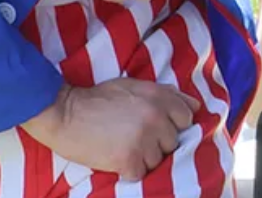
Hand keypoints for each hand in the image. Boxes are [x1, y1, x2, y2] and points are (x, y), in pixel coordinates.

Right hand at [21, 80, 198, 179]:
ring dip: (144, 159)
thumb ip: (167, 94)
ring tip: (125, 150)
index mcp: (161, 97)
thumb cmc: (100, 98)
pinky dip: (129, 172)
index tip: (159, 129)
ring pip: (158, 161)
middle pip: (173, 142)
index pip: (188, 118)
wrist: (66, 113)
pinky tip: (117, 161)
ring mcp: (144, 139)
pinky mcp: (128, 159)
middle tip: (136, 140)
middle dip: (158, 144)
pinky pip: (140, 174)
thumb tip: (195, 106)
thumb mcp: (137, 86)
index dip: (174, 126)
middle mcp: (157, 117)